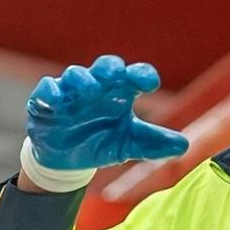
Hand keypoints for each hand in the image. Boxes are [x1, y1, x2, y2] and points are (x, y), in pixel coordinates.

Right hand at [18, 54, 184, 187]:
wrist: (66, 162)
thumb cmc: (100, 142)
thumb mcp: (127, 145)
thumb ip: (152, 143)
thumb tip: (183, 146)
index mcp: (119, 92)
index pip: (133, 75)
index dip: (141, 75)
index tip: (150, 84)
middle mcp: (97, 87)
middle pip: (105, 67)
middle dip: (110, 69)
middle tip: (116, 75)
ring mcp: (70, 92)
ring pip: (75, 75)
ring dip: (82, 80)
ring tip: (90, 90)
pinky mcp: (46, 102)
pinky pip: (47, 90)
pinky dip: (51, 92)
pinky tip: (57, 100)